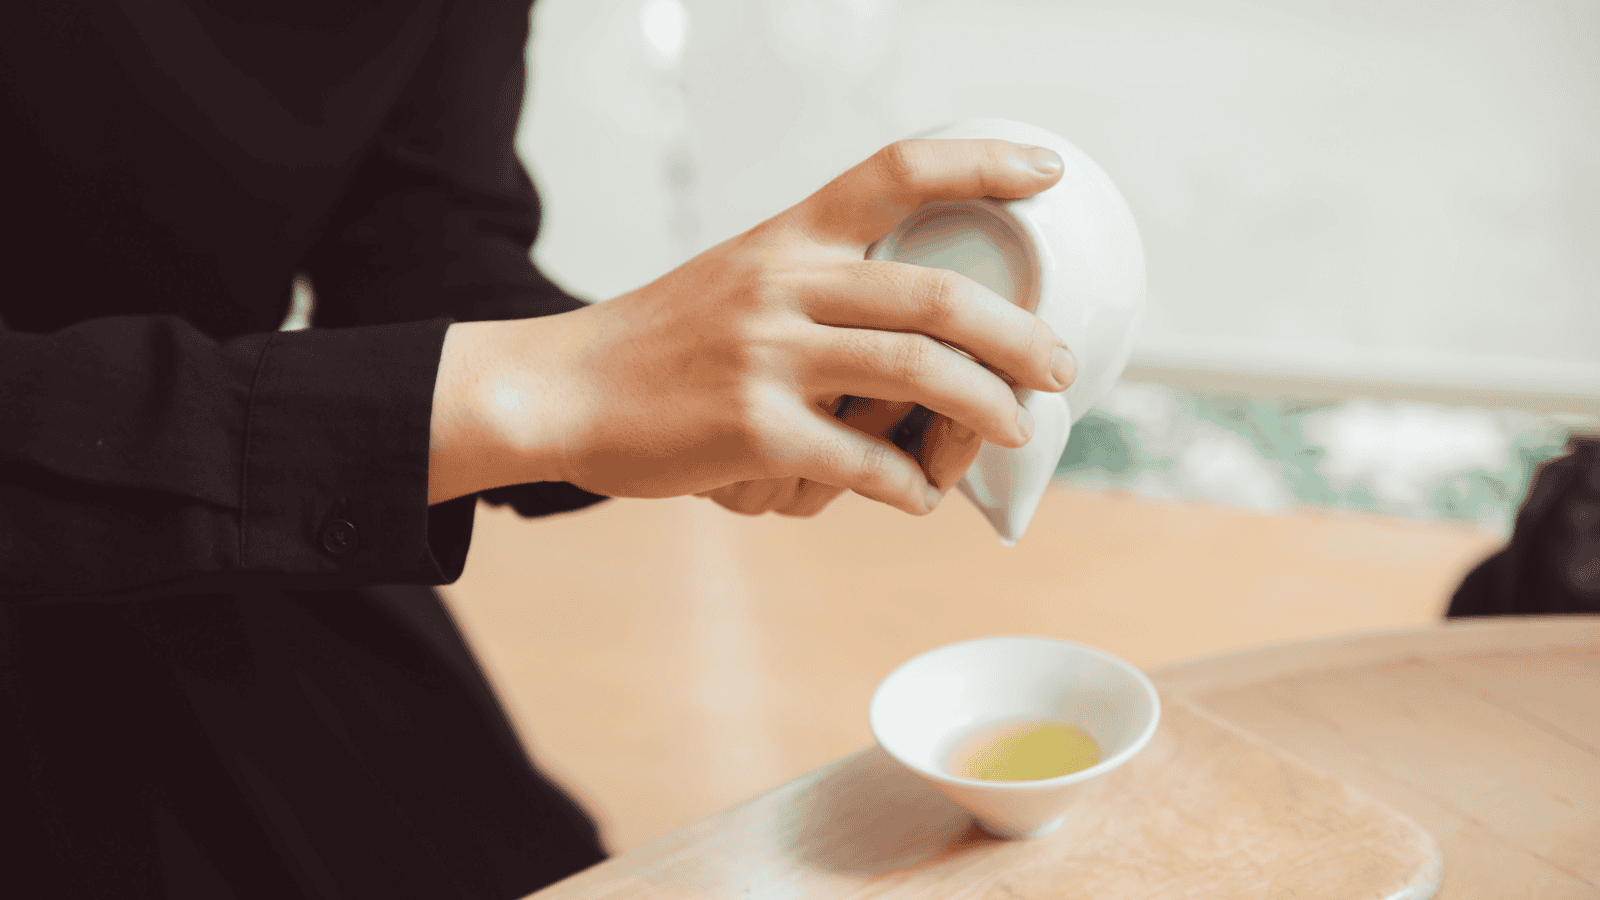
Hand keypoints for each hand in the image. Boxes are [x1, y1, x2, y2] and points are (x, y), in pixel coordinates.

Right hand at [429, 139, 1075, 513]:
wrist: (567, 388)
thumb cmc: (668, 341)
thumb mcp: (743, 277)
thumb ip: (825, 290)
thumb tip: (932, 349)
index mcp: (790, 236)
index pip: (897, 171)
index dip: (983, 163)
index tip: (1047, 171)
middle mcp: (785, 282)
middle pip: (937, 296)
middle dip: (1020, 336)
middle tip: (1058, 366)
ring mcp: (769, 356)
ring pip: (918, 375)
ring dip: (987, 411)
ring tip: (1014, 429)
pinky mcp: (753, 430)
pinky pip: (865, 461)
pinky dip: (908, 484)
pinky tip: (916, 492)